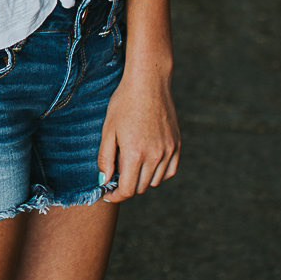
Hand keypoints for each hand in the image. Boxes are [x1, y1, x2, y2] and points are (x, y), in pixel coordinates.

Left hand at [98, 66, 179, 200]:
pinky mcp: (176, 145)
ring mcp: (168, 151)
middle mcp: (155, 156)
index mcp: (135, 154)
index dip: (115, 196)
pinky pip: (169, 171)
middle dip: (126, 185)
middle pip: (140, 187)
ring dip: (141, 179)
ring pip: (154, 181)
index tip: (108, 195)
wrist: (149, 83)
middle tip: (116, 174)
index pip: (127, 190)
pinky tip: (147, 162)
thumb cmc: (124, 103)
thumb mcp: (108, 130)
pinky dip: (158, 173)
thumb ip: (105, 158)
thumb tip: (104, 181)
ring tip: (130, 163)